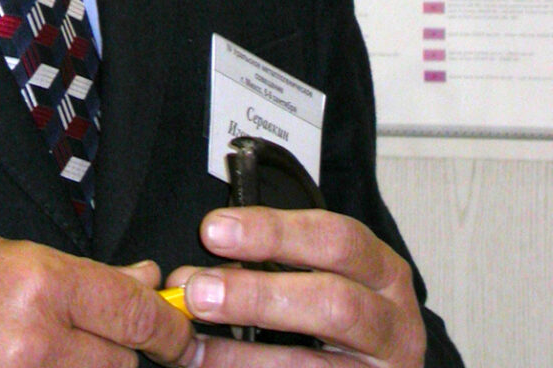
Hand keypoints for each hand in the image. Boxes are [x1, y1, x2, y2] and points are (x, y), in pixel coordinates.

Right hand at [0, 231, 200, 367]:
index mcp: (38, 282)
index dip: (169, 326)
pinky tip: (45, 364)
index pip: (133, 312)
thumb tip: (137, 283)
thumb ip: (75, 274)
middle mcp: (36, 338)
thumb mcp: (3, 254)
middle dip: (124, 353)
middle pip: (121, 363)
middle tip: (108, 338)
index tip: (179, 331)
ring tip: (61, 350)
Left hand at [169, 206, 426, 366]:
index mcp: (383, 273)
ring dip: (243, 355)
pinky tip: (213, 367)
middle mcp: (394, 326)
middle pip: (334, 304)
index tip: (213, 231)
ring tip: (192, 345)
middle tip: (197, 291)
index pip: (337, 239)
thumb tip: (191, 275)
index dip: (274, 232)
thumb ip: (272, 264)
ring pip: (314, 366)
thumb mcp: (323, 274)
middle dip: (258, 296)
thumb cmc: (336, 310)